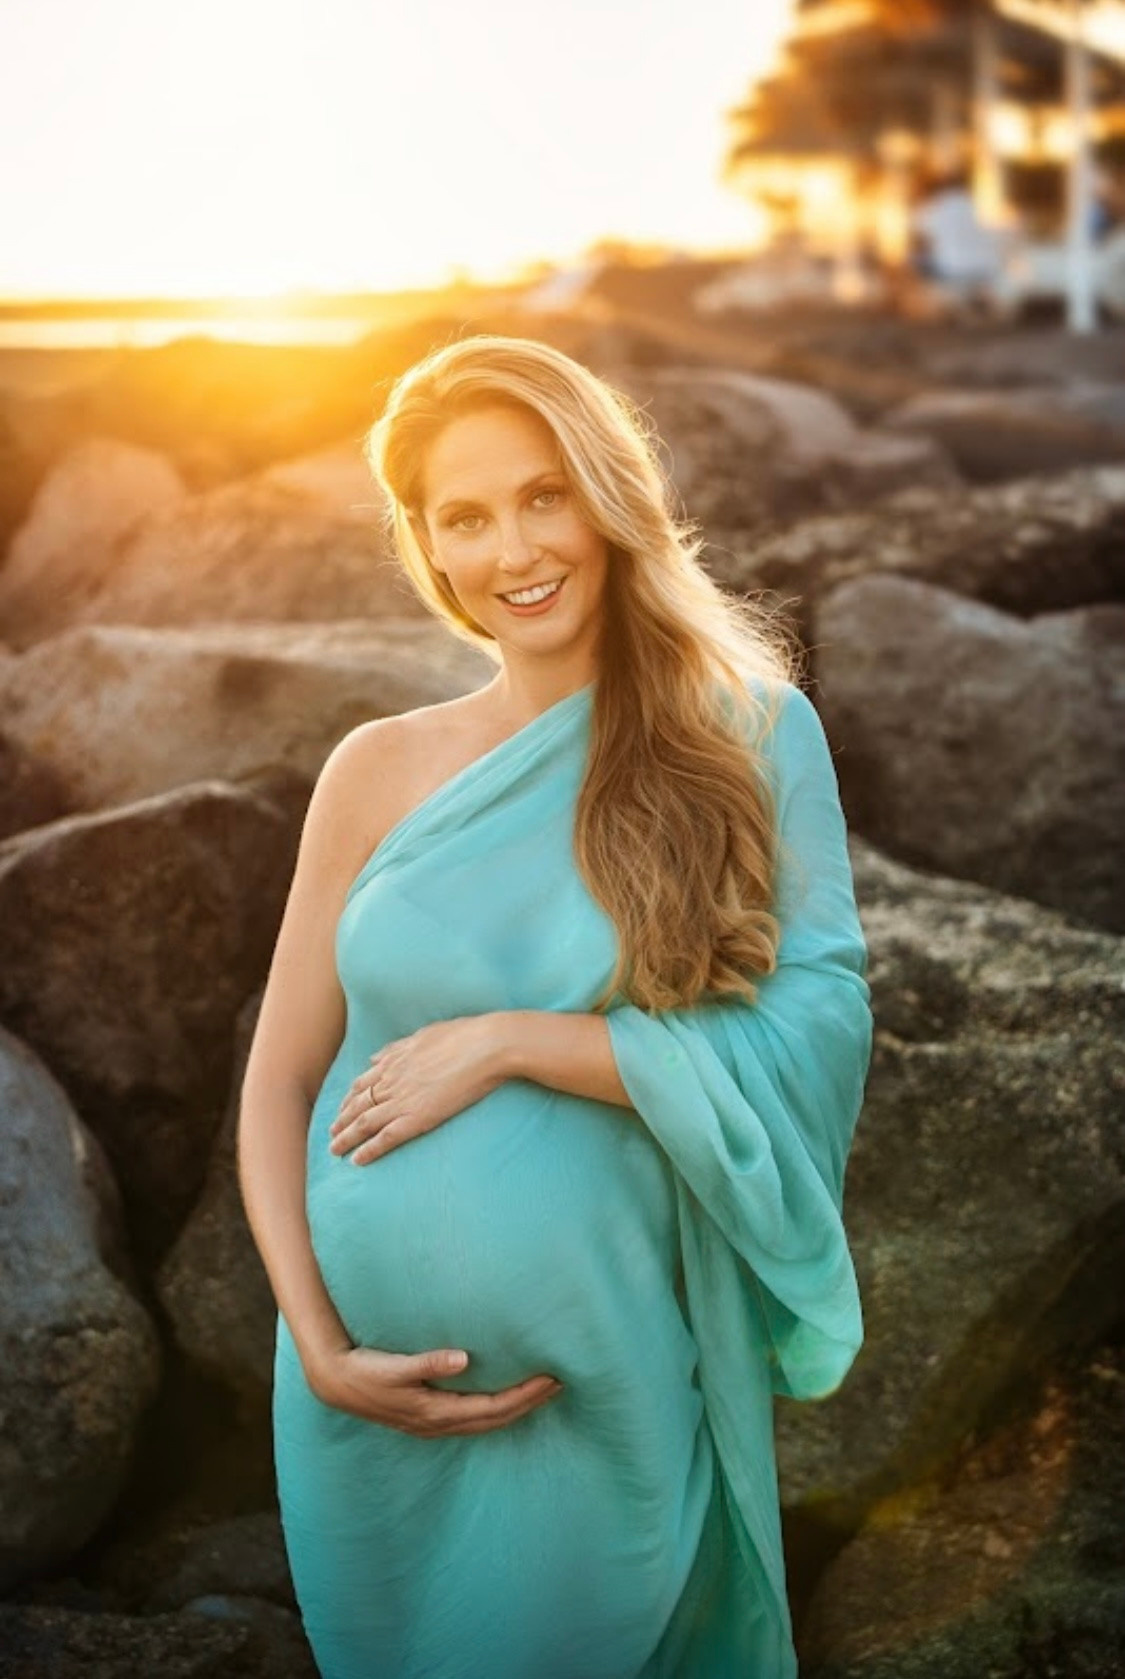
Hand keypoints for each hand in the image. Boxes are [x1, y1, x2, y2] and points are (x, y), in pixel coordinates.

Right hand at [309, 1343, 563, 1436]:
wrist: (334, 1382)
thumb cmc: (365, 1370)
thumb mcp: (395, 1367)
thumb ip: (428, 1363)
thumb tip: (463, 1359)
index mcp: (437, 1412)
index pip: (494, 1407)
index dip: (525, 1396)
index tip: (551, 1379)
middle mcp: (439, 1423)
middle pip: (497, 1418)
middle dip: (529, 1402)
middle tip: (560, 1382)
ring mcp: (434, 1424)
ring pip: (486, 1421)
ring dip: (516, 1407)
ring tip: (540, 1389)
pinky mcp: (428, 1416)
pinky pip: (473, 1417)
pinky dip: (495, 1408)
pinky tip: (503, 1396)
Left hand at [329, 1015, 504, 1163]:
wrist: (486, 1045)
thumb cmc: (464, 1036)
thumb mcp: (423, 1034)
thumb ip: (397, 1047)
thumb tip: (375, 1056)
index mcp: (394, 1060)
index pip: (363, 1083)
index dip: (349, 1099)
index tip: (342, 1109)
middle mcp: (392, 1080)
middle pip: (357, 1105)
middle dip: (341, 1121)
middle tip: (331, 1134)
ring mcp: (402, 1099)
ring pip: (364, 1123)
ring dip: (346, 1138)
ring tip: (335, 1151)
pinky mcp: (417, 1117)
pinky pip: (385, 1138)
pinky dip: (369, 1150)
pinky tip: (357, 1161)